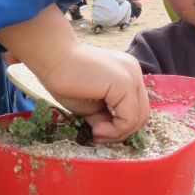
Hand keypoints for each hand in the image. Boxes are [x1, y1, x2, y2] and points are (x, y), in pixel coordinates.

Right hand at [0, 5, 149, 142]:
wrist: (52, 58)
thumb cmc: (66, 78)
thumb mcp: (91, 106)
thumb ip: (105, 118)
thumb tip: (109, 134)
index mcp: (128, 76)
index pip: (136, 109)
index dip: (120, 127)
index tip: (97, 132)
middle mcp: (134, 74)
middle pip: (142, 115)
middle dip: (120, 132)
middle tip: (97, 135)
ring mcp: (132, 77)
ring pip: (138, 118)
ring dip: (117, 133)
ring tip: (96, 133)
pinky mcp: (125, 84)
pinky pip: (129, 118)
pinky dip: (114, 130)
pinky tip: (97, 129)